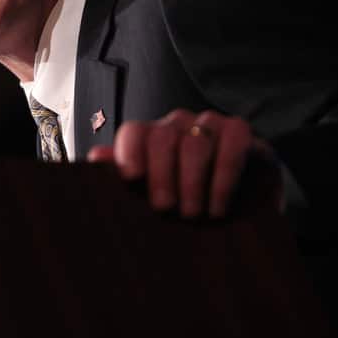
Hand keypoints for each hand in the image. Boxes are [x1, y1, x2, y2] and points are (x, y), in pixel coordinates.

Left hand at [87, 109, 279, 217]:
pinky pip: (232, 142)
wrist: (241, 202)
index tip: (132, 178)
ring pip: (195, 141)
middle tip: (164, 208)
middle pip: (163, 137)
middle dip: (161, 175)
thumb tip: (96, 157)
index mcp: (152, 136)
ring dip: (192, 181)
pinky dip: (224, 176)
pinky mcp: (240, 131)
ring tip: (192, 214)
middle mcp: (178, 124)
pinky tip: (218, 205)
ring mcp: (209, 124)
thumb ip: (125, 175)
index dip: (129, 152)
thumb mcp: (154, 193)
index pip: (134, 132)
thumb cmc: (187, 199)